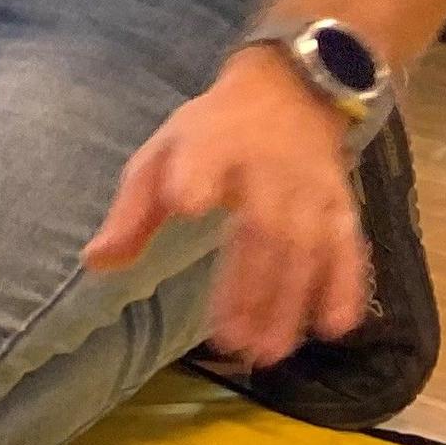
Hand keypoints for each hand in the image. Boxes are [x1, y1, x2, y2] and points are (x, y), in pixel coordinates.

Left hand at [82, 52, 367, 365]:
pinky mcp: (341, 203)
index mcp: (213, 145)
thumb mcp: (162, 153)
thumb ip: (132, 211)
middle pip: (261, 228)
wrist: (289, 92)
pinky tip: (332, 327)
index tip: (186, 205)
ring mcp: (310, 188)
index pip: (206, 158)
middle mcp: (267, 168)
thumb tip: (96, 263)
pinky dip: (345, 286)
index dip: (198, 179)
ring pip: (304, 248)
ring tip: (266, 352)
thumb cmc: (212, 132)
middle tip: (231, 341)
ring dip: (288, 302)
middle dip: (248, 286)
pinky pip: (348, 246)